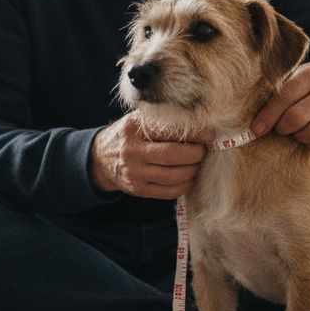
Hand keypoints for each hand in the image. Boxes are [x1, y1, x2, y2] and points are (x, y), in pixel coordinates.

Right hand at [90, 114, 212, 198]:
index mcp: (133, 129)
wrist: (100, 158)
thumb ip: (160, 118)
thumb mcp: (136, 121)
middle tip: (204, 150)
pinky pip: (168, 192)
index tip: (209, 135)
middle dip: (195, 154)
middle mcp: (132, 152)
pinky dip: (184, 185)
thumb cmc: (127, 135)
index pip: (169, 131)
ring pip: (172, 176)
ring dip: (192, 170)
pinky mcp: (138, 190)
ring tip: (197, 163)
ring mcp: (134, 173)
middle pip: (173, 156)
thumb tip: (197, 121)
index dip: (194, 134)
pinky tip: (189, 177)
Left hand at [250, 62, 309, 152]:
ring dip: (297, 137)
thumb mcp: (301, 74)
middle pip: (296, 118)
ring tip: (294, 131)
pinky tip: (308, 137)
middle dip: (281, 128)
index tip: (255, 129)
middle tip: (278, 128)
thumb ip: (281, 87)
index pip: (285, 97)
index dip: (268, 115)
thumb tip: (251, 110)